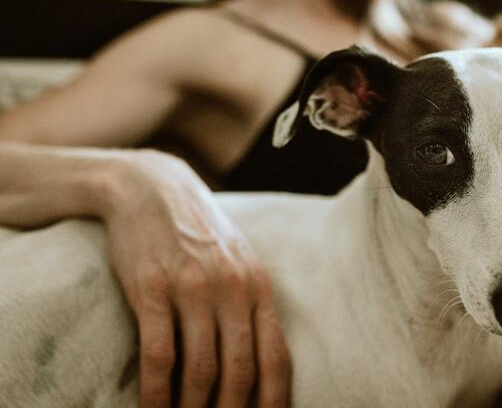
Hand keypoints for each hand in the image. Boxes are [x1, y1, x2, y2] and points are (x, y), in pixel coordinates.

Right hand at [102, 150, 290, 406]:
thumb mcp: (238, 262)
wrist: (151, 188)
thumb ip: (251, 305)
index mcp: (258, 287)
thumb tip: (260, 362)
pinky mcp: (151, 287)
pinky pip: (159, 354)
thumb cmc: (199, 234)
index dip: (273, 400)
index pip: (276, 357)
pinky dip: (155, 392)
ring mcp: (192, 287)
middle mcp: (232, 289)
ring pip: (201, 368)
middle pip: (240, 370)